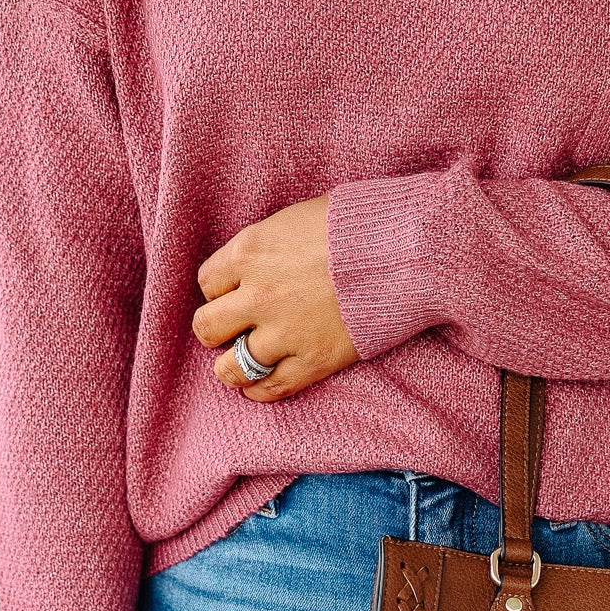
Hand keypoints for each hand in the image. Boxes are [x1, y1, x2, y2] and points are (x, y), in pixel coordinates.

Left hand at [193, 196, 358, 402]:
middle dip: (217, 329)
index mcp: (249, 252)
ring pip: (232, 366)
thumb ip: (267, 246)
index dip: (221, 291)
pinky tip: (256, 386)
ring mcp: (284, 333)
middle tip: (232, 330)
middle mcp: (258, 295)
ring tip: (238, 366)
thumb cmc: (353, 226)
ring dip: (231, 367)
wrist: (401, 251)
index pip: (208, 282)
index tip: (236, 294)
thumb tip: (257, 265)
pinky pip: (271, 388)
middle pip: (208, 327)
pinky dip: (257, 390)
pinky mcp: (313, 361)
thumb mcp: (295, 220)